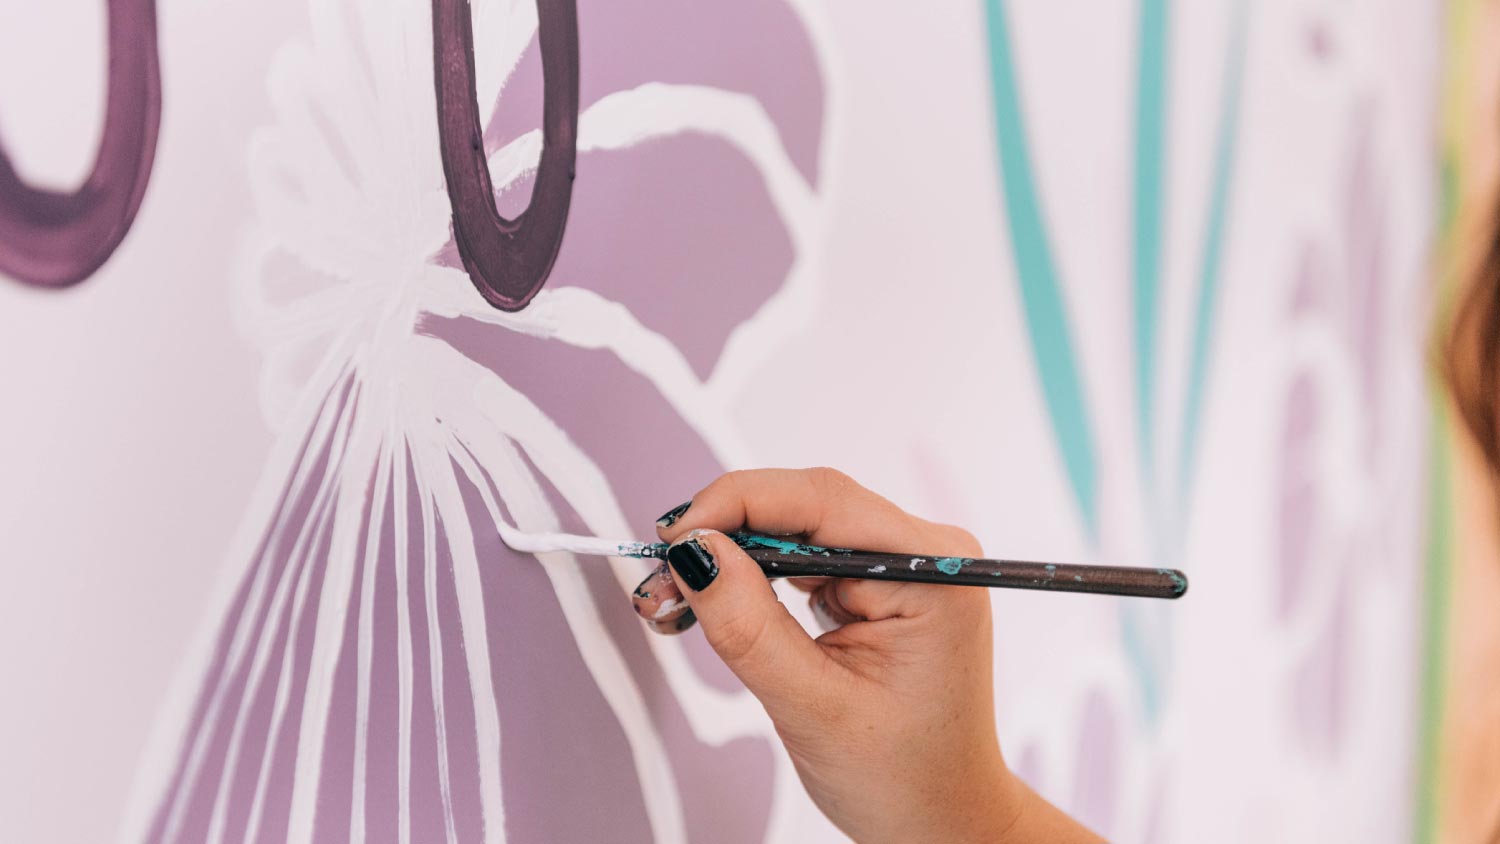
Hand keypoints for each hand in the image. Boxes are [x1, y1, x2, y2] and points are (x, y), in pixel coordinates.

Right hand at [629, 468, 1100, 842]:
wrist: (942, 821)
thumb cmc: (902, 778)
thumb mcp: (813, 707)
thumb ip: (750, 626)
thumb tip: (694, 552)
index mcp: (934, 574)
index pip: (822, 501)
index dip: (736, 505)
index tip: (671, 538)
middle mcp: (926, 553)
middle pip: (805, 506)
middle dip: (722, 535)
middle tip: (656, 578)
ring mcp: (902, 564)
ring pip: (796, 528)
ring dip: (729, 557)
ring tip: (671, 600)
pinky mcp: (877, 582)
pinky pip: (802, 556)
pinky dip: (751, 576)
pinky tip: (711, 602)